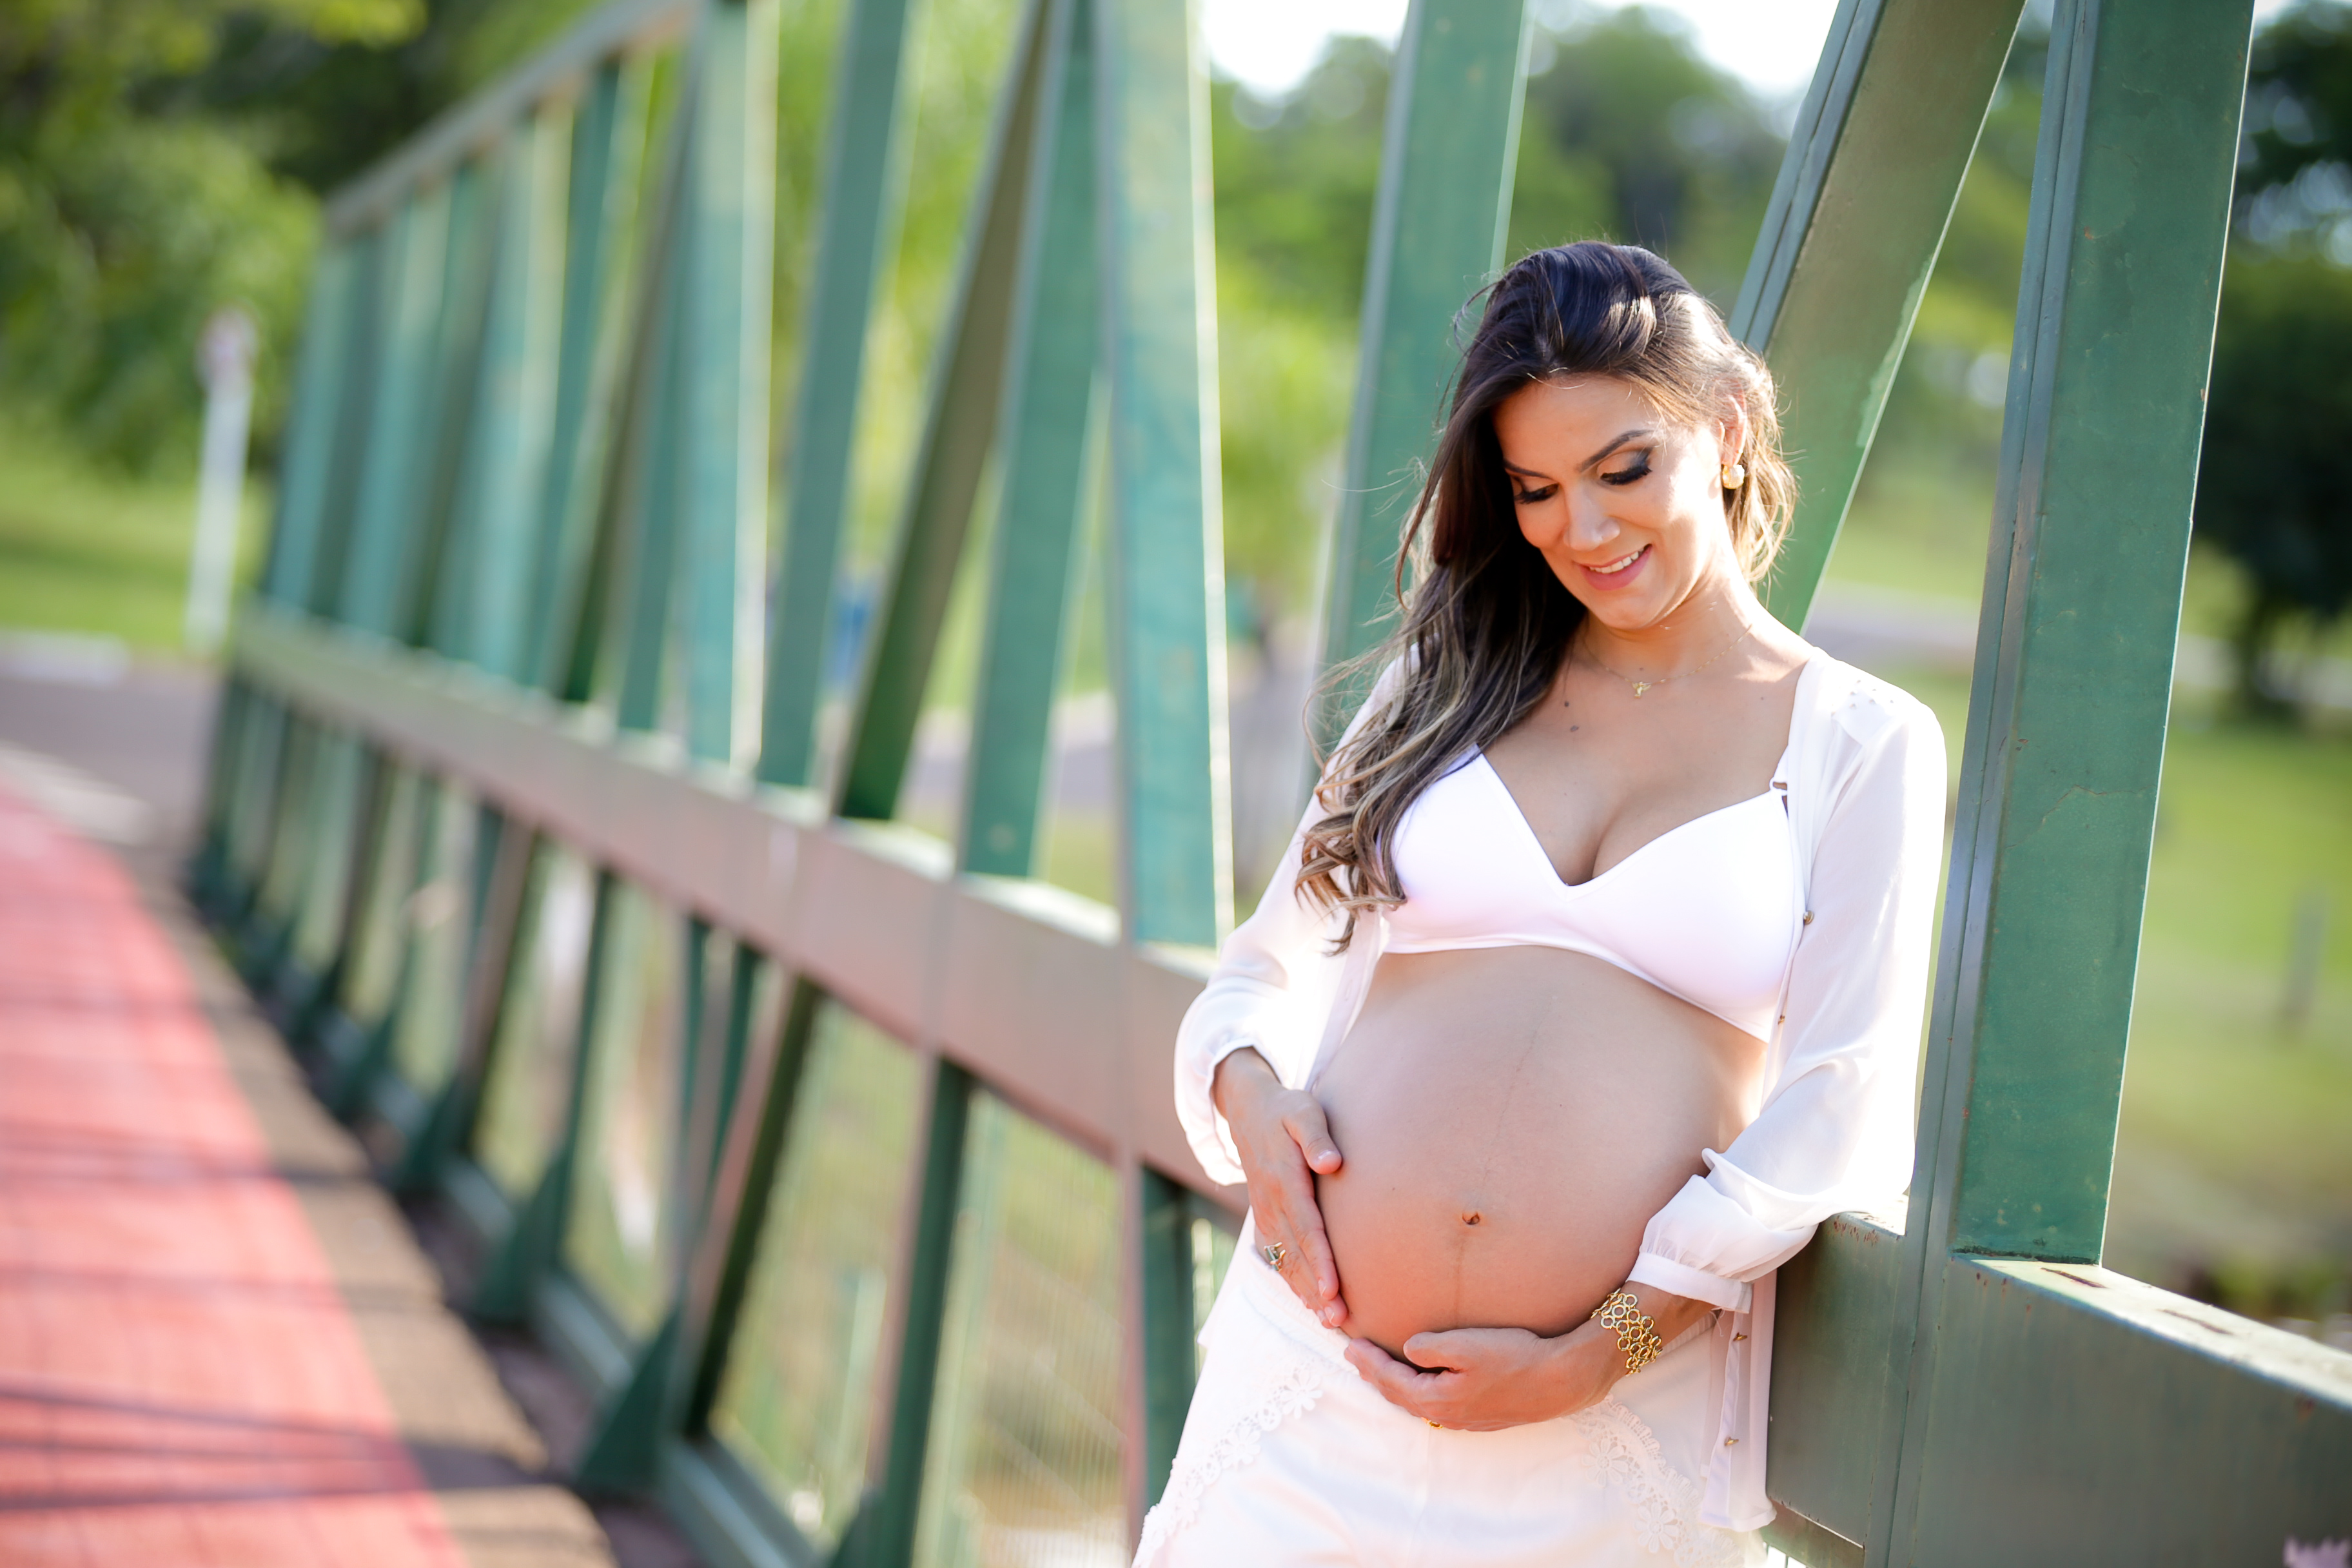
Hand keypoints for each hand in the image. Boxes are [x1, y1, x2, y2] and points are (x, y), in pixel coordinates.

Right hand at [1212, 1048, 1348, 1329]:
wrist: (1249, 1111)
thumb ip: (1317, 1135)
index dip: (1320, 1260)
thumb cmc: (1286, 1110)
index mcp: (1283, 1179)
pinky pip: (1277, 1256)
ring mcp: (1265, 1214)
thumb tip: (1332, 1163)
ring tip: (1328, 1321)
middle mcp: (1271, 1202)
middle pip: (1296, 1253)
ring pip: (1286, 1260)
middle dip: (1316, 1288)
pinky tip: (1310, 1302)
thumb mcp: (1304, 1110)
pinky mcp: (1265, 1219)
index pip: (1305, 1227)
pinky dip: (1293, 1281)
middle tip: (1338, 1320)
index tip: (1334, 1288)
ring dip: (1306, 1292)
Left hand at [1345, 1321, 1619, 1430]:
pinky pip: (1436, 1404)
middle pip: (1399, 1396)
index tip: (1349, 1345)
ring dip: (1395, 1384)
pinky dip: (1418, 1390)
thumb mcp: (1466, 1344)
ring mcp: (1464, 1420)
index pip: (1390, 1380)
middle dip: (1374, 1375)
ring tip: (1379, 1368)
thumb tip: (1407, 1348)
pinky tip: (1420, 1381)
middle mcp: (1447, 1416)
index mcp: (1437, 1399)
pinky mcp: (1480, 1416)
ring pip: (1417, 1402)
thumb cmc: (1514, 1356)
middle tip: (1355, 1356)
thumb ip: (1429, 1347)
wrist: (1559, 1380)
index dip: (1367, 1362)